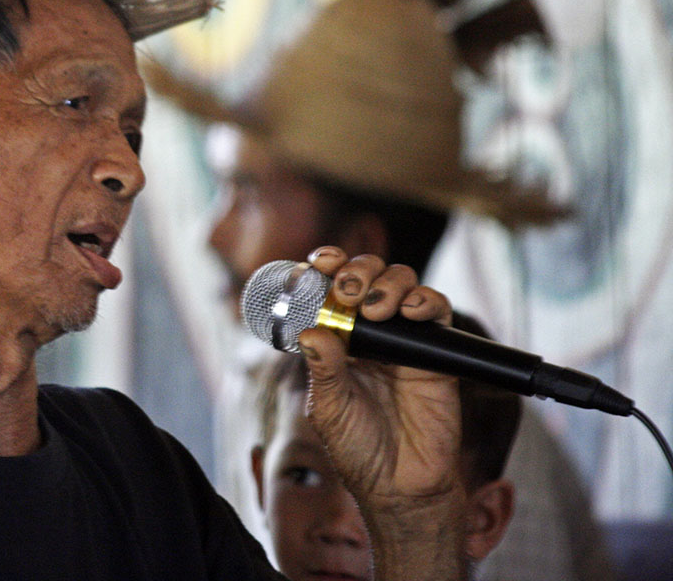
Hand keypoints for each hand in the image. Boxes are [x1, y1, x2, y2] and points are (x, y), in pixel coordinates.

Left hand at [300, 247, 465, 579]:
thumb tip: (312, 331)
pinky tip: (411, 311)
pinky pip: (437, 312)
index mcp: (337, 340)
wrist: (400, 486)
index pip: (330, 289)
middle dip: (357, 270)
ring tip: (377, 307)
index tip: (318, 263)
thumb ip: (324, 369)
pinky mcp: (436, 354)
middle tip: (348, 287)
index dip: (326, 268)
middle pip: (368, 276)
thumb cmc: (359, 448)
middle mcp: (370, 334)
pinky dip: (427, 302)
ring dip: (388, 282)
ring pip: (402, 283)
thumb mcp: (330, 408)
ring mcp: (403, 341)